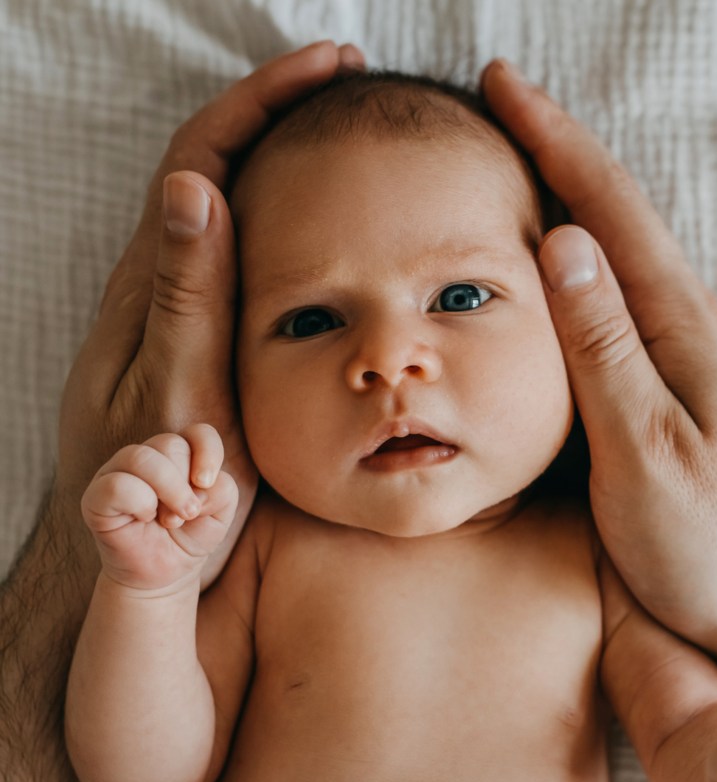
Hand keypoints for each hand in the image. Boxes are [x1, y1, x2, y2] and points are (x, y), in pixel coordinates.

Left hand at [55, 40, 364, 590]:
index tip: (327, 67)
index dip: (261, 100)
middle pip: (215, 159)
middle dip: (277, 106)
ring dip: (281, 150)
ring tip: (346, 126)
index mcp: (156, 283)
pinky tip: (327, 216)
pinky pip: (244, 246)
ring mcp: (180, 305)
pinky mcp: (202, 331)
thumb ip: (187, 296)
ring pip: (231, 199)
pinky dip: (286, 207)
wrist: (138, 548)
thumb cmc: (161, 487)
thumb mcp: (180, 392)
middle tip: (347, 77)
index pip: (202, 156)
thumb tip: (192, 187)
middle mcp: (162, 281)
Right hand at [81, 424, 236, 592]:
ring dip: (167, 491)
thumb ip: (222, 490)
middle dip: (186, 484)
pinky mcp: (95, 497)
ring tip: (173, 520)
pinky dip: (140, 503)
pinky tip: (143, 518)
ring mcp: (116, 473)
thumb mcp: (220, 513)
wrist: (165, 573)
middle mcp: (145, 457)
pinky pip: (117, 485)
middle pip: (170, 444)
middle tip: (187, 514)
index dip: (208, 452)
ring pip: (140, 457)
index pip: (198, 433)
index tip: (207, 483)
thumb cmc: (190, 536)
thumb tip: (199, 484)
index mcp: (178, 455)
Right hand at [481, 60, 716, 657]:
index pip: (611, 209)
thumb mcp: (648, 454)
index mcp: (685, 331)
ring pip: (622, 259)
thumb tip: (567, 243)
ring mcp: (691, 362)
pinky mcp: (680, 396)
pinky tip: (564, 274)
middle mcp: (694, 330)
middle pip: (619, 218)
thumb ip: (605, 351)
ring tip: (520, 166)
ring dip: (573, 202)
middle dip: (559, 152)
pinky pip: (623, 307)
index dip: (554, 139)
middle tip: (500, 105)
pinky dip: (584, 267)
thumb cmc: (715, 549)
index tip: (501, 81)